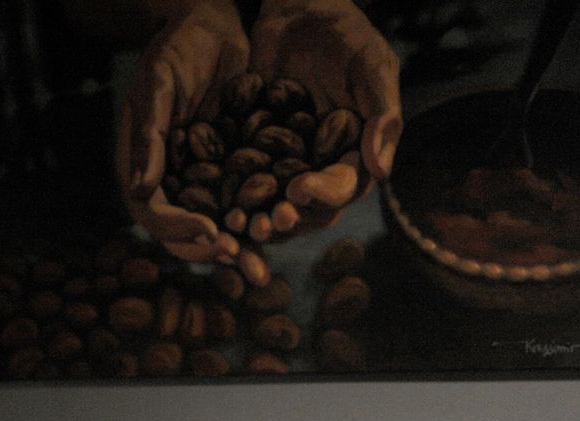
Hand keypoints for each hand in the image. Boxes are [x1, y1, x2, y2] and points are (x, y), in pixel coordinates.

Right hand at [117, 0, 249, 262]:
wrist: (209, 26)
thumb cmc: (175, 50)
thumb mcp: (157, 87)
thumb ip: (149, 136)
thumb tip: (140, 188)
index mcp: (142, 169)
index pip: (155, 212)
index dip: (181, 229)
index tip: (213, 234)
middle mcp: (170, 183)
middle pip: (185, 231)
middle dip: (212, 251)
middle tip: (241, 260)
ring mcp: (202, 179)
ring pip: (218, 225)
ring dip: (240, 247)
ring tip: (262, 268)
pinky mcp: (233, 170)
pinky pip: (245, 202)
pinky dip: (262, 218)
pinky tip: (285, 230)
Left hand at [250, 0, 401, 233]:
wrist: (294, 11)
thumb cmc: (343, 35)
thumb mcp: (372, 66)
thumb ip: (382, 114)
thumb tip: (381, 172)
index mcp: (352, 152)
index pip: (343, 186)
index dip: (324, 195)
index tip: (300, 189)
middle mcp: (318, 166)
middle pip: (307, 209)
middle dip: (289, 217)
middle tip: (268, 219)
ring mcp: (283, 164)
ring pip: (272, 205)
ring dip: (258, 219)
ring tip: (241, 223)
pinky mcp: (249, 155)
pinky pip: (240, 184)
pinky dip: (230, 198)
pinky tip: (217, 205)